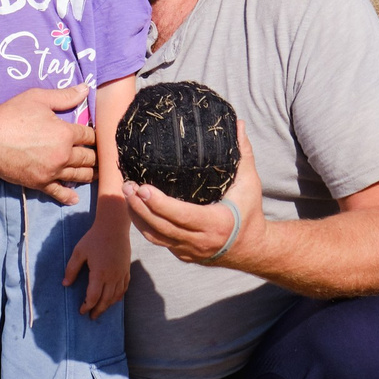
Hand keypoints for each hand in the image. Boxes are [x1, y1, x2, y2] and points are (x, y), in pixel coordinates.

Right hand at [0, 86, 96, 203]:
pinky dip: (69, 197)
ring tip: (94, 173)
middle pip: (88, 158)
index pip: (89, 135)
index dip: (94, 134)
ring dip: (89, 174)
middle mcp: (63, 155)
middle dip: (95, 155)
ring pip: (79, 176)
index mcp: (66, 133)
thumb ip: (64, 95)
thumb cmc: (10, 115)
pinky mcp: (39, 183)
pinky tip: (75, 198)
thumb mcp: (38, 98)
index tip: (95, 136)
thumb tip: (85, 88)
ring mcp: (52, 172)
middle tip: (98, 156)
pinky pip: (59, 193)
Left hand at [64, 194, 134, 316]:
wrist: (114, 227)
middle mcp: (112, 277)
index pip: (93, 297)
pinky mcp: (127, 270)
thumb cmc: (94, 238)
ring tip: (101, 310)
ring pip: (116, 296)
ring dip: (108, 306)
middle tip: (91, 317)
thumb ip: (71, 269)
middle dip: (98, 310)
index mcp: (99, 274)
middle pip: (105, 300)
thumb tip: (65, 284)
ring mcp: (121, 274)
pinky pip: (124, 288)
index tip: (81, 311)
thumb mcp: (79, 252)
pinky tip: (114, 300)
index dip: (87, 306)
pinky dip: (119, 296)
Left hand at [126, 124, 263, 269]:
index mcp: (216, 223)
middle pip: (161, 227)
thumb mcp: (250, 184)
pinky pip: (158, 240)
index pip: (182, 215)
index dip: (159, 204)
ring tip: (126, 194)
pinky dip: (144, 225)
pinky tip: (135, 207)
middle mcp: (200, 240)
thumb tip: (239, 124)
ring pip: (155, 237)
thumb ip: (244, 154)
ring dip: (137, 216)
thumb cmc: (249, 212)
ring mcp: (189, 250)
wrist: (251, 249)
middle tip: (126, 185)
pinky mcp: (182, 253)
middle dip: (139, 207)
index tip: (142, 187)